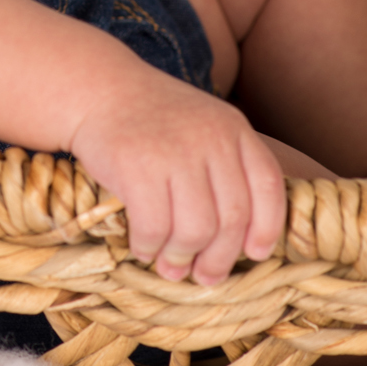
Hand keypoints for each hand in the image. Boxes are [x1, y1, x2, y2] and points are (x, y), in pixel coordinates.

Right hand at [68, 74, 286, 285]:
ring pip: (196, 230)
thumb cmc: (153, 120)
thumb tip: (242, 244)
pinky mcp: (136, 165)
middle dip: (219, 259)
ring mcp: (174, 151)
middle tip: (204, 276)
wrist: (98, 89)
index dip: (267, 227)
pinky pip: (154, 227)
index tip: (254, 254)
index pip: (268, 186)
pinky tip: (143, 247)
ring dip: (182, 257)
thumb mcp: (203, 127)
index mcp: (233, 128)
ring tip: (170, 265)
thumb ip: (227, 170)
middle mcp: (210, 138)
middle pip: (233, 218)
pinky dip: (150, 247)